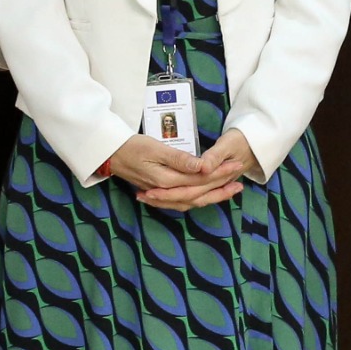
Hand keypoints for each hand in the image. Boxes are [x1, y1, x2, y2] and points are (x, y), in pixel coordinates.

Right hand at [136, 128, 253, 211]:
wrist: (110, 155)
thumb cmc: (131, 147)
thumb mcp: (154, 148)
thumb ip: (179, 159)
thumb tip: (203, 167)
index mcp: (167, 180)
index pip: (200, 179)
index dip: (219, 173)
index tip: (235, 165)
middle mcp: (166, 192)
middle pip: (200, 193)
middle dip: (221, 186)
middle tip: (240, 179)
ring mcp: (162, 195)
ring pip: (193, 201)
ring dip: (213, 197)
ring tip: (231, 191)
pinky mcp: (159, 194)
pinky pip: (183, 202)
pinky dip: (198, 200)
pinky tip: (207, 197)